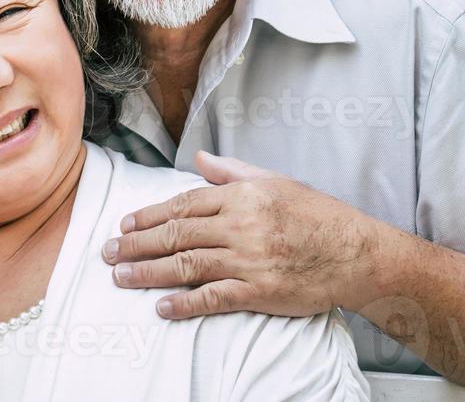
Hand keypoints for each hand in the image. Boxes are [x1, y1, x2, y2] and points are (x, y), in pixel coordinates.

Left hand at [101, 151, 373, 319]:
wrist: (355, 253)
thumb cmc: (317, 215)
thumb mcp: (275, 181)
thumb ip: (233, 171)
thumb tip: (199, 157)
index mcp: (243, 195)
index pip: (185, 203)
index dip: (150, 214)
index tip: (126, 222)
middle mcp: (241, 225)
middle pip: (177, 234)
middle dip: (137, 243)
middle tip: (109, 251)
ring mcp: (248, 260)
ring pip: (186, 265)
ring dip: (147, 272)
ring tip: (121, 276)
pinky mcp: (257, 291)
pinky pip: (212, 298)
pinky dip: (184, 303)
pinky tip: (161, 307)